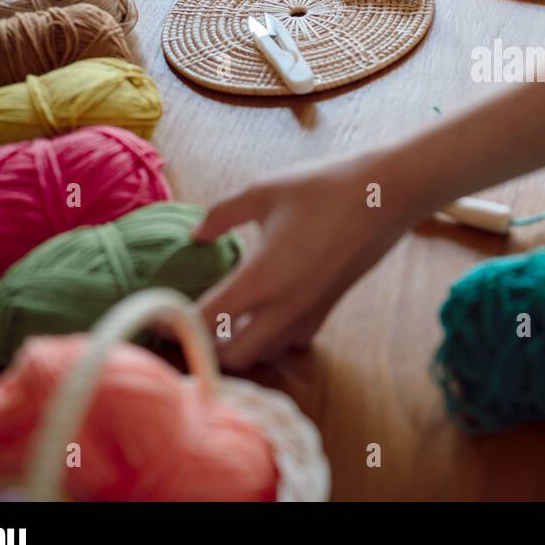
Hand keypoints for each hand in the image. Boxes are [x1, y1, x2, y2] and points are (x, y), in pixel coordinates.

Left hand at [191, 149, 421, 369]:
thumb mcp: (263, 190)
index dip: (176, 325)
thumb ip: (221, 215)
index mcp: (261, 278)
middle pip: (234, 356)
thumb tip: (194, 236)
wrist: (385, 195)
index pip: (205, 321)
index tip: (159, 317)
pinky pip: (291, 340)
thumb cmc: (323, 187)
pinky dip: (272, 338)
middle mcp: (284, 307)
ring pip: (265, 353)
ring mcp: (309, 312)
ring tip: (224, 323)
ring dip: (241, 346)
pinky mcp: (328, 309)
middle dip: (208, 349)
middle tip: (190, 327)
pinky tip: (266, 311)